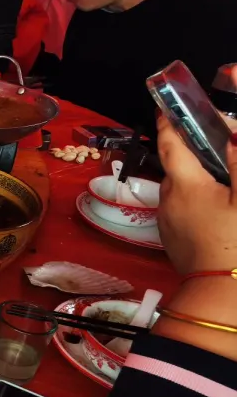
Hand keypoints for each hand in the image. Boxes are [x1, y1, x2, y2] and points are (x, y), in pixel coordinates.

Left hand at [155, 116, 236, 274]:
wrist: (220, 289)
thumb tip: (232, 136)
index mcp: (184, 184)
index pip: (169, 144)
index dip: (167, 123)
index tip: (166, 107)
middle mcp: (167, 198)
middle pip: (176, 166)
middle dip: (191, 153)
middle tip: (212, 144)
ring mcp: (166, 219)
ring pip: (178, 188)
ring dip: (194, 179)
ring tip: (219, 179)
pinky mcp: (170, 235)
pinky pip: (179, 207)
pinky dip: (193, 199)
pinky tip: (215, 207)